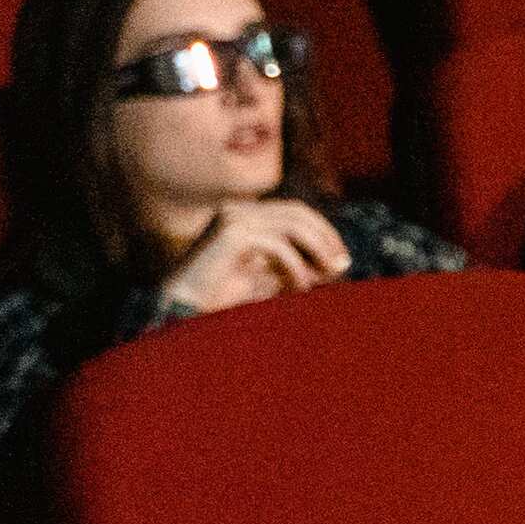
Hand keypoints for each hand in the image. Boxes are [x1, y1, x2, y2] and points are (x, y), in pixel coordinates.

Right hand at [157, 199, 349, 316]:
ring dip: (315, 251)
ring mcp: (232, 218)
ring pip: (291, 224)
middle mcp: (237, 210)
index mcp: (244, 215)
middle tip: (341, 267)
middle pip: (297, 212)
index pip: (295, 212)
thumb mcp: (270, 278)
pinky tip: (300, 288)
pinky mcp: (230, 234)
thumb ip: (298, 265)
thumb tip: (337, 263)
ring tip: (324, 278)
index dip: (323, 232)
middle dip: (325, 239)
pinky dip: (295, 267)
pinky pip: (277, 245)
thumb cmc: (225, 300)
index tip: (341, 259)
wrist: (183, 313)